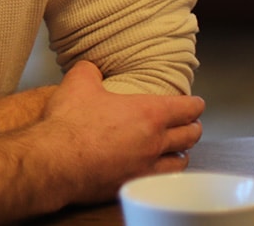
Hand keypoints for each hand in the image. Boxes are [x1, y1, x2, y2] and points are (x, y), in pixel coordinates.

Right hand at [40, 61, 205, 203]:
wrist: (57, 160)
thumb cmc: (70, 123)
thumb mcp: (77, 83)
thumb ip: (89, 71)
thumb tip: (91, 68)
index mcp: (148, 113)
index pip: (187, 108)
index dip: (195, 104)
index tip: (196, 104)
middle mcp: (155, 141)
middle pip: (190, 136)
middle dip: (193, 128)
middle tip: (191, 124)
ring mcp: (147, 166)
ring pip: (180, 161)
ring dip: (182, 153)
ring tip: (178, 149)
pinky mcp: (135, 184)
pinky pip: (162, 180)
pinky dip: (166, 173)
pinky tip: (158, 170)